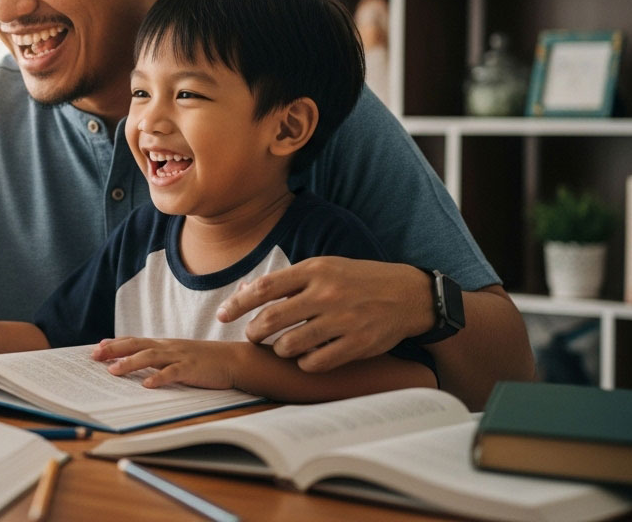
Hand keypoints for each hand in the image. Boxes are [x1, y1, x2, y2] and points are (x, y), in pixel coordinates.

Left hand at [92, 338, 240, 388]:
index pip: (135, 341)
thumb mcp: (178, 355)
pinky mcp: (191, 368)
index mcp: (164, 345)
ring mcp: (179, 356)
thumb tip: (137, 364)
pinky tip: (147, 384)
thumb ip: (159, 358)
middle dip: (114, 350)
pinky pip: (173, 373)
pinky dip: (159, 378)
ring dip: (130, 363)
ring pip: (150, 357)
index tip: (97, 348)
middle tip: (95, 356)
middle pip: (136, 345)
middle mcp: (168, 347)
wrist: (233, 359)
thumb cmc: (204, 360)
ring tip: (113, 371)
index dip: (115, 344)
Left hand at [214, 256, 432, 372]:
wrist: (409, 294)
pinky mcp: (358, 344)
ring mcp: (343, 320)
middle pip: (271, 319)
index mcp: (315, 270)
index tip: (222, 316)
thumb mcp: (323, 268)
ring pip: (290, 345)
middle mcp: (327, 293)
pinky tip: (304, 358)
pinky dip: (303, 363)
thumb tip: (244, 291)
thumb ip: (286, 281)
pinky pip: (315, 362)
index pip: (263, 288)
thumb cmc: (357, 280)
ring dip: (278, 350)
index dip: (237, 304)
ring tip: (280, 347)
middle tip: (252, 336)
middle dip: (254, 332)